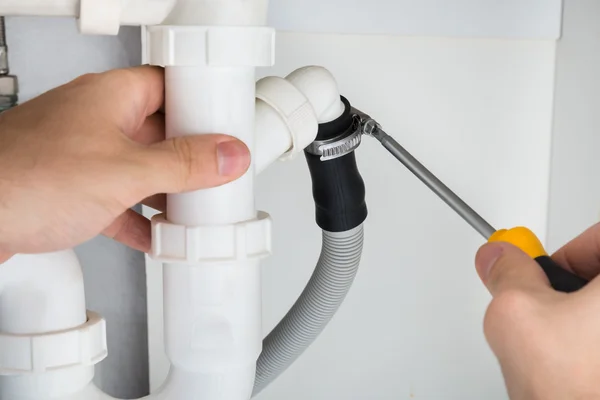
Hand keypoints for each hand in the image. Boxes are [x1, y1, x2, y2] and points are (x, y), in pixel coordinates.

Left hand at [0, 66, 249, 260]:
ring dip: (167, 190)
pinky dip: (140, 216)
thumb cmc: (21, 179)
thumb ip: (183, 165)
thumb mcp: (124, 172)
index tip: (228, 123)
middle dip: (189, 156)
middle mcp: (96, 120)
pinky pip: (119, 198)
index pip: (170, 85)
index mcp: (110, 97)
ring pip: (141, 167)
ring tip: (195, 208)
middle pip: (160, 131)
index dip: (202, 102)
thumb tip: (229, 154)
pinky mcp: (72, 189)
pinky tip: (156, 234)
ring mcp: (83, 155)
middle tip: (218, 171)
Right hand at [475, 224, 599, 399]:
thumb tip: (499, 258)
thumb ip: (507, 273)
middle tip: (557, 306)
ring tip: (567, 344)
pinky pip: (599, 339)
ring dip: (584, 318)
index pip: (599, 236)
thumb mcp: (519, 314)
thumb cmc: (578, 392)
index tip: (550, 269)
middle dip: (577, 287)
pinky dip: (590, 343)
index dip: (573, 249)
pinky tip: (580, 365)